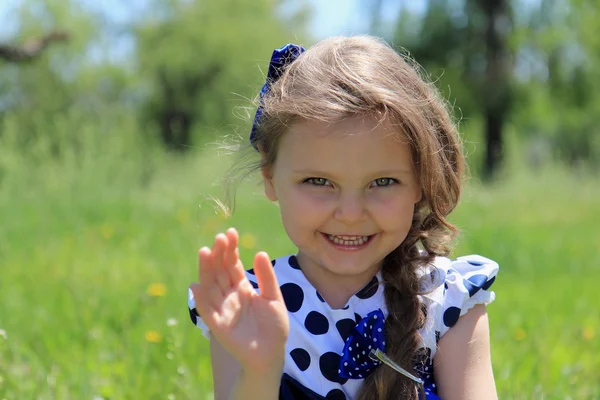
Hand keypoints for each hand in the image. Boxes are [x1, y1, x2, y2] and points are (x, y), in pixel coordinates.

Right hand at [190, 228, 288, 372]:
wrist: (272, 353)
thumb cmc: (274, 326)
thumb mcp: (274, 298)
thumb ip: (267, 277)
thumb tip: (259, 252)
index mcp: (242, 287)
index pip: (233, 264)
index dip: (231, 249)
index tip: (230, 233)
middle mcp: (229, 295)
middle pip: (220, 271)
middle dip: (219, 255)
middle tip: (219, 238)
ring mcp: (222, 309)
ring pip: (211, 286)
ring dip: (206, 270)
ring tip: (205, 252)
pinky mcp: (217, 326)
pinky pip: (207, 311)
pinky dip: (200, 300)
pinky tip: (196, 286)